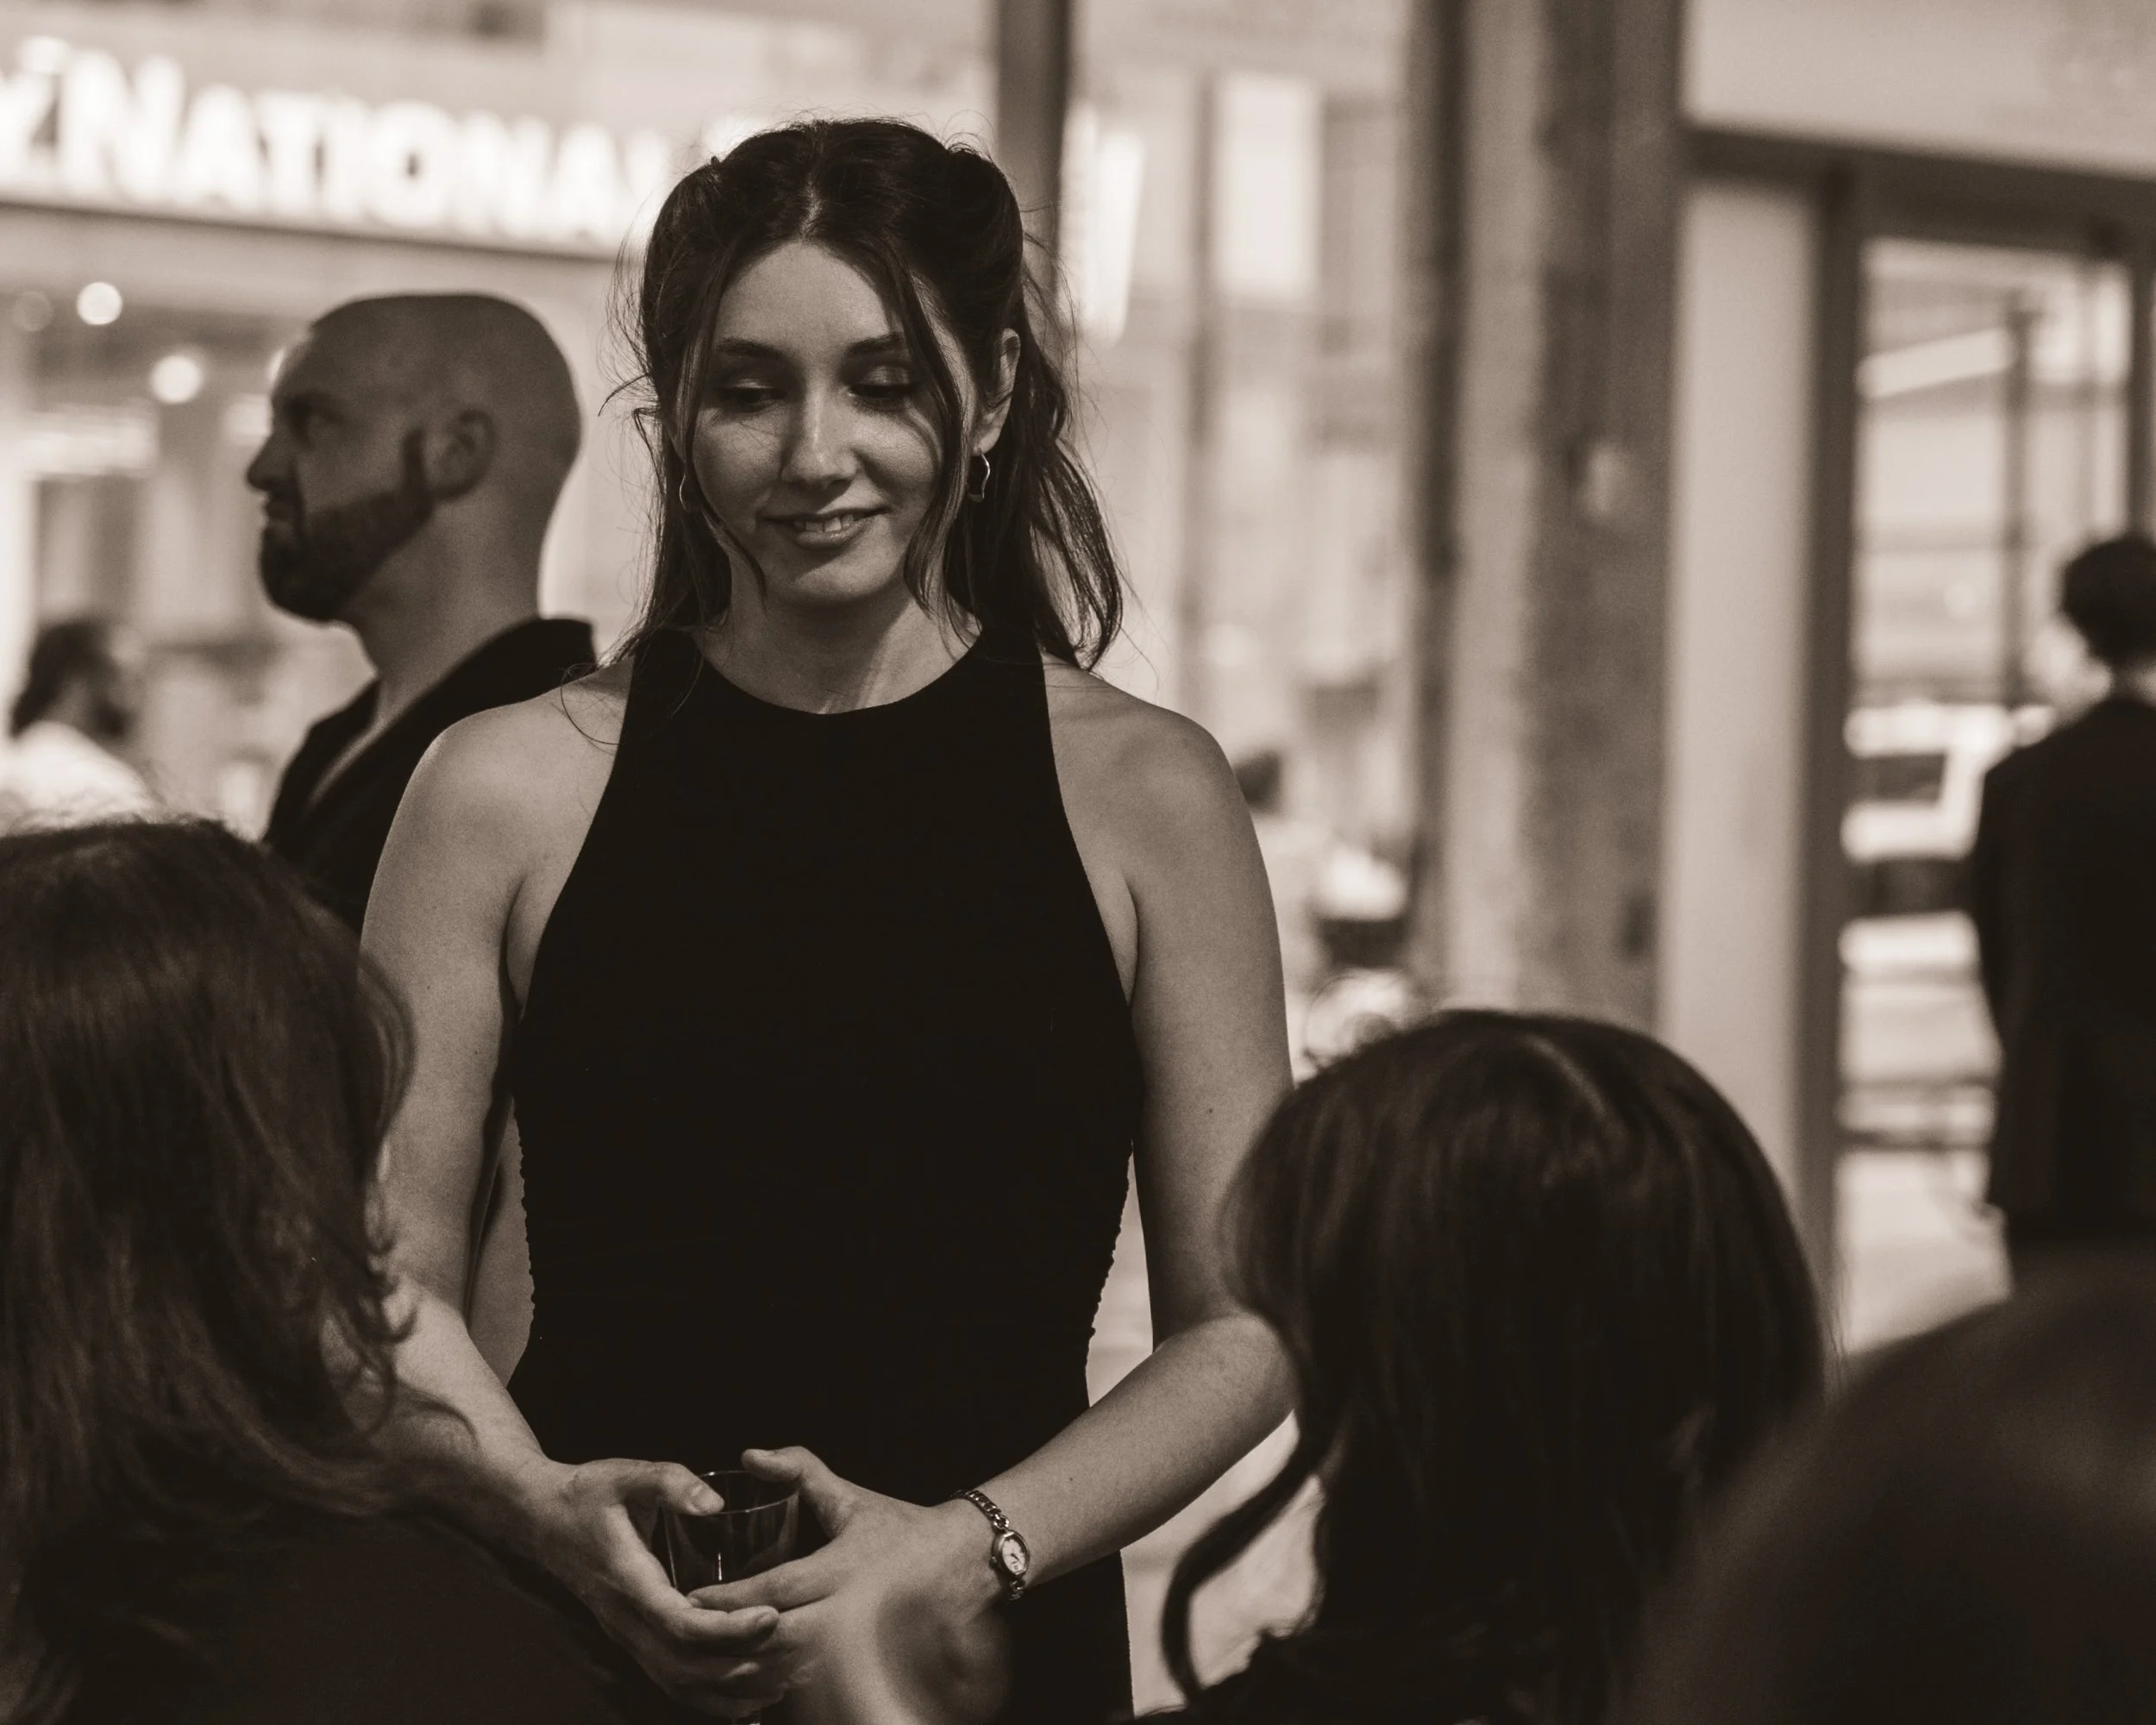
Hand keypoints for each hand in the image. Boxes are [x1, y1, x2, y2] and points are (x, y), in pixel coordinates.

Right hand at [523, 1457, 794, 1716]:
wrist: (540, 1520)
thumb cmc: (588, 1494)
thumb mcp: (626, 1474)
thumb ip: (670, 1482)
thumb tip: (715, 1501)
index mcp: (628, 1581)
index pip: (680, 1623)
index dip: (727, 1628)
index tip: (771, 1616)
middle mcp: (625, 1621)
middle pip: (685, 1666)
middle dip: (741, 1664)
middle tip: (793, 1648)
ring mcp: (626, 1637)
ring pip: (678, 1684)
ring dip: (730, 1688)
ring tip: (783, 1678)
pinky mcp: (632, 1641)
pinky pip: (670, 1683)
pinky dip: (710, 1697)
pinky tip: (748, 1695)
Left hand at [688, 1448, 1008, 1722]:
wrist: (962, 1565)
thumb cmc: (900, 1529)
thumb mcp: (850, 1498)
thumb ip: (801, 1472)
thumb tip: (750, 1455)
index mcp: (843, 1567)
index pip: (774, 1589)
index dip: (728, 1598)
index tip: (690, 1599)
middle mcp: (851, 1609)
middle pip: (778, 1637)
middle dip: (731, 1641)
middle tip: (689, 1638)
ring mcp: (863, 1645)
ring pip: (796, 1670)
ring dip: (753, 1670)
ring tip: (711, 1664)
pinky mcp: (872, 1668)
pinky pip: (822, 1688)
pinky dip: (787, 1689)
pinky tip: (759, 1685)